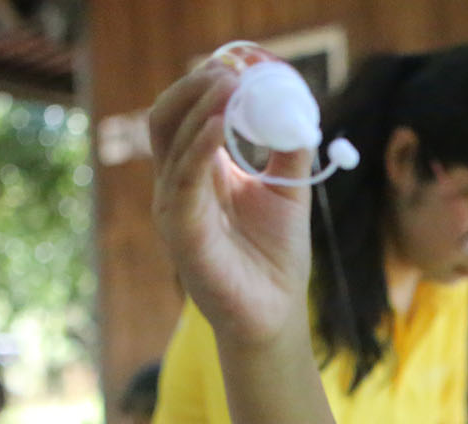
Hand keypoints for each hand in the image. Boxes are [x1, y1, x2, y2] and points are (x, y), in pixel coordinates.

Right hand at [148, 63, 313, 347]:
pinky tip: (220, 124)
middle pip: (168, 120)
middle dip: (194, 89)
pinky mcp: (182, 233)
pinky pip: (184, 181)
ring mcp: (175, 209)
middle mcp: (179, 187)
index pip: (187, 117)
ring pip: (172, 143)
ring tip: (229, 85)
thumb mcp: (288, 193)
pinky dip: (200, 147)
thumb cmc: (275, 259)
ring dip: (200, 108)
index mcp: (200, 173)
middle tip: (229, 69)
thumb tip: (299, 110)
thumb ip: (289, 152)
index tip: (238, 66)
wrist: (275, 314)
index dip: (206, 88)